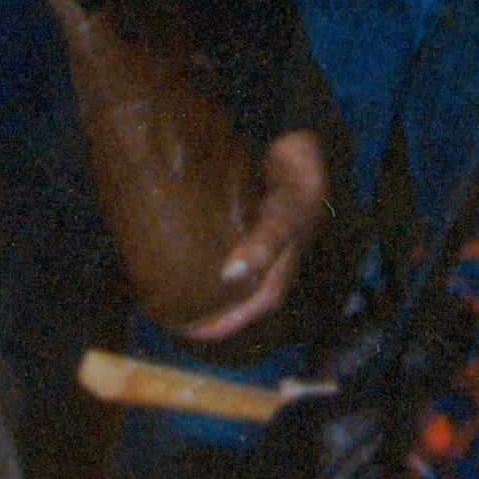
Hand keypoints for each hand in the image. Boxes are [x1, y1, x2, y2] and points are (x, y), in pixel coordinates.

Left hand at [176, 128, 326, 343]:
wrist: (306, 146)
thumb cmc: (298, 186)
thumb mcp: (284, 218)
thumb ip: (262, 246)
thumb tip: (228, 275)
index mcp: (279, 273)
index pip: (247, 311)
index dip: (220, 324)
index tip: (188, 332)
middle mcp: (270, 265)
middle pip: (237, 298)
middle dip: (210, 310)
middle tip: (172, 315)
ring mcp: (259, 245)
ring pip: (231, 276)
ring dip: (207, 285)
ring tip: (173, 288)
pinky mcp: (250, 224)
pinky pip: (226, 249)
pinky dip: (207, 256)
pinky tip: (184, 250)